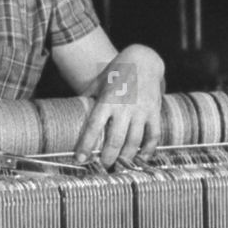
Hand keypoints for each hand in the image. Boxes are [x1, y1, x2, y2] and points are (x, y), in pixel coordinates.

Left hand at [74, 46, 163, 167]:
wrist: (144, 60)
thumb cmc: (118, 71)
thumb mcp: (99, 82)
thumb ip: (88, 97)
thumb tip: (73, 112)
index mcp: (108, 99)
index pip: (94, 126)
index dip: (86, 144)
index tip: (81, 159)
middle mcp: (125, 106)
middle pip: (115, 139)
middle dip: (108, 157)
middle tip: (102, 167)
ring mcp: (141, 110)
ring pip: (134, 141)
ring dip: (126, 157)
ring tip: (119, 166)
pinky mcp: (155, 112)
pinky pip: (153, 135)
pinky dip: (148, 149)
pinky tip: (141, 158)